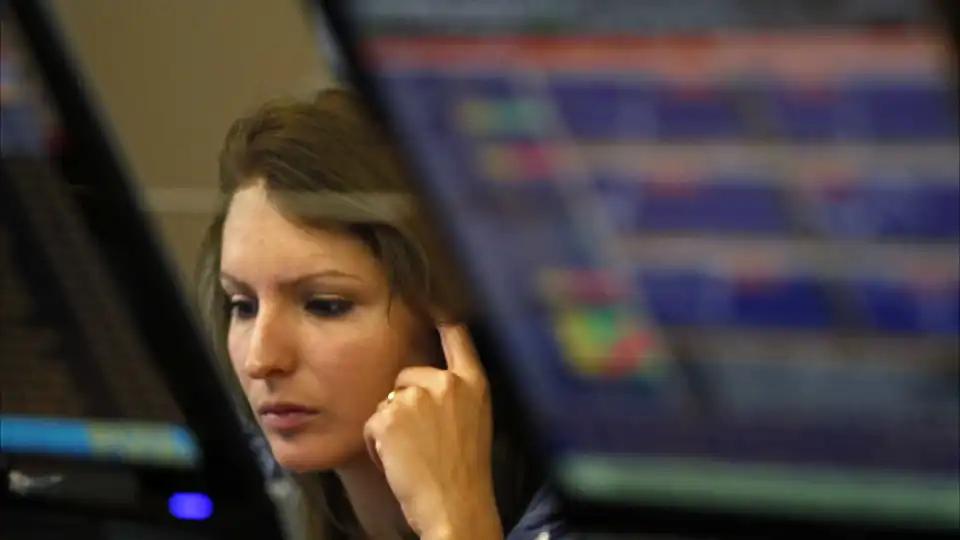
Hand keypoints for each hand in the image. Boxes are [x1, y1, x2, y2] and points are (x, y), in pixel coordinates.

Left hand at [364, 324, 501, 539]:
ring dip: (390, 427)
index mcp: (475, 383)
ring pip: (387, 401)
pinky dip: (377, 444)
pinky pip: (372, 422)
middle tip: (422, 442)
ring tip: (412, 455)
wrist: (456, 507)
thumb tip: (427, 378)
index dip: (441, 313)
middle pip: (407, 375)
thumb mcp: (475, 422)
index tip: (431, 297)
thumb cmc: (463, 474)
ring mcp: (419, 395)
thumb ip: (456, 394)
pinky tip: (398, 461)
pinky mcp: (392, 413)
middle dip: (404, 404)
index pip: (457, 334)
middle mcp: (448, 381)